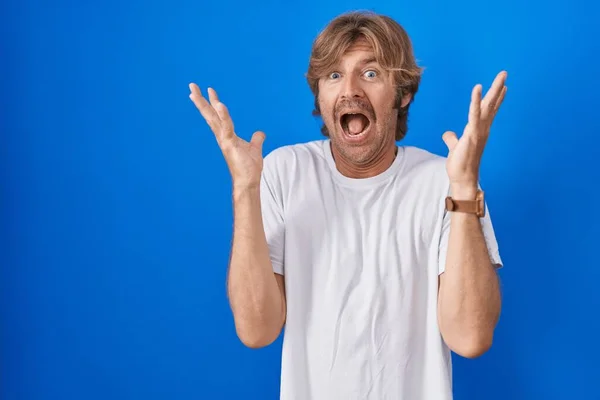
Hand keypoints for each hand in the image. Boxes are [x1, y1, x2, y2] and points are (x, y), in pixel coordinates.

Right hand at [189, 83, 265, 189]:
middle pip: (210, 114)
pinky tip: (220, 104)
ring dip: (204, 104)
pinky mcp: (229, 144)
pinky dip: (223, 115)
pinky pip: (226, 126)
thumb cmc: (249, 168)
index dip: (213, 103)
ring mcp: (224, 140)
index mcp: (226, 135)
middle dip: (201, 100)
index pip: (218, 116)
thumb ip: (256, 139)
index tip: (208, 90)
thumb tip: (260, 133)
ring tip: (195, 91)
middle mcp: (222, 136)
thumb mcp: (255, 149)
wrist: (248, 181)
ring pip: (213, 118)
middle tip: (192, 85)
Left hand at [442, 71, 507, 197]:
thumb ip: (452, 139)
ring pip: (487, 106)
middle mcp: (483, 129)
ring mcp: (479, 131)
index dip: (495, 99)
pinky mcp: (473, 134)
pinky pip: (474, 114)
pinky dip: (476, 101)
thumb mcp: (455, 147)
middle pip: (491, 105)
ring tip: (502, 76)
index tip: (503, 87)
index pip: (488, 111)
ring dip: (494, 90)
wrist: (462, 178)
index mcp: (479, 130)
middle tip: (504, 73)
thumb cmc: (460, 165)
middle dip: (498, 89)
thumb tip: (448, 134)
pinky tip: (478, 88)